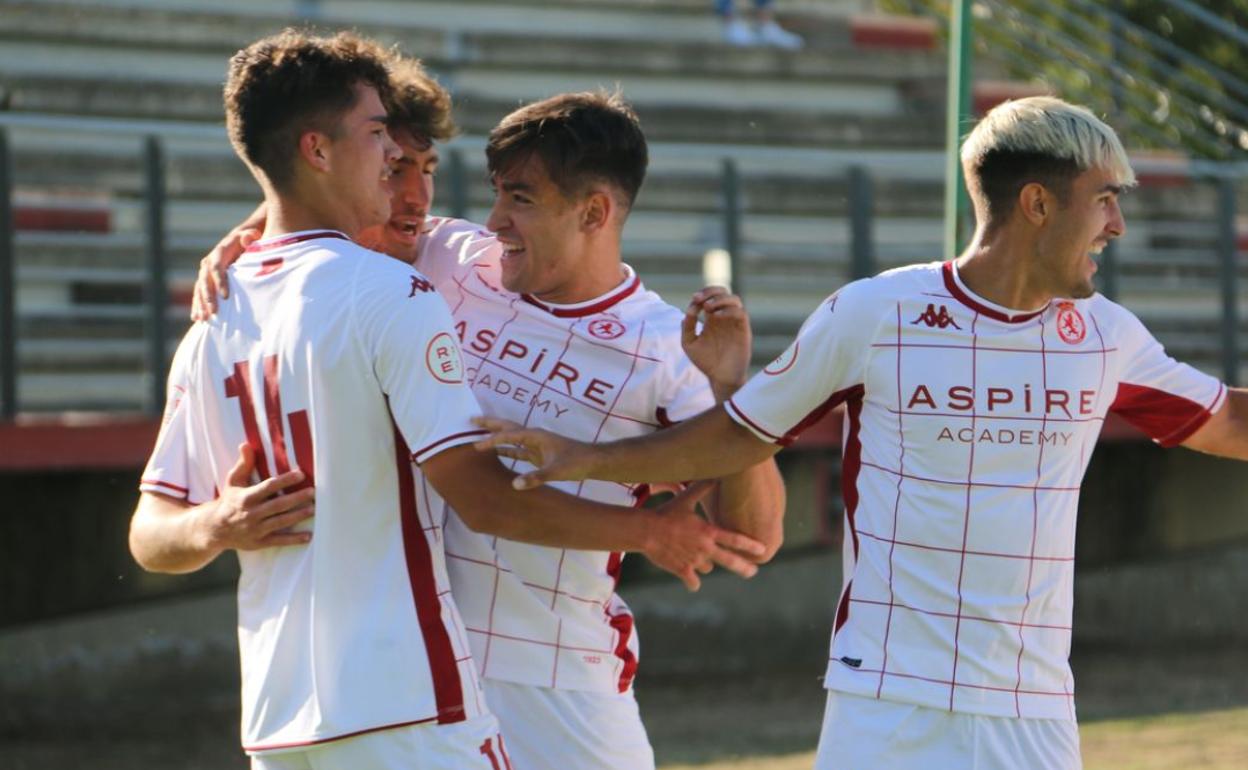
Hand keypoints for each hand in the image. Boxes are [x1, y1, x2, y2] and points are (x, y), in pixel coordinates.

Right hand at [190, 225, 260, 320]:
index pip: (217, 268)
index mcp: (218, 253)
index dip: (220, 282)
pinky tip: (196, 319)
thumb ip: (249, 237)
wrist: (237, 243)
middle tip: (214, 312)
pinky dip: (196, 306)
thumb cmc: (247, 242)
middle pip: (205, 282)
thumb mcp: (250, 236)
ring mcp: (204, 273)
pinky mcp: (204, 282)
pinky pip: (198, 295)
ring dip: (200, 305)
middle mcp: (208, 263)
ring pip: (199, 290)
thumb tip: (249, 237)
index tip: (226, 296)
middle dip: (209, 298)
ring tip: (203, 319)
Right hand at [199, 443, 314, 550]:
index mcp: (246, 497)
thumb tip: (246, 444)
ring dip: (297, 516)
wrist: (214, 529)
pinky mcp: (259, 543)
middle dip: (296, 498)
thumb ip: (243, 464)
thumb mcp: (233, 481)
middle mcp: (251, 514)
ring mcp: (255, 529)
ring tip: (313, 509)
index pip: (268, 487)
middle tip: (313, 492)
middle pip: (277, 505)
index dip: (285, 480)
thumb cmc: (229, 501)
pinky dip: (293, 539)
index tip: (300, 474)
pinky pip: (278, 541)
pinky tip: (308, 536)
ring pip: (280, 522)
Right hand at [472, 417, 596, 488]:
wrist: (592, 462)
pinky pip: (517, 450)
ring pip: (510, 437)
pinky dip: (505, 449)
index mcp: (535, 436)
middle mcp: (533, 437)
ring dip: (495, 436)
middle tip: (471, 420)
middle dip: (490, 424)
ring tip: (477, 434)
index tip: (476, 445)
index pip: (509, 436)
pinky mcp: (538, 454)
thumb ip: (536, 477)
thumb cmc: (576, 462)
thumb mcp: (556, 471)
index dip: (492, 440)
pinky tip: (496, 453)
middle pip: (507, 428)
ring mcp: (535, 445)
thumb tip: (515, 484)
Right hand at [646, 481, 766, 590]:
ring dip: (705, 565)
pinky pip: (693, 582)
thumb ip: (702, 489)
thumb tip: (714, 475)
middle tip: (753, 572)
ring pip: (707, 568)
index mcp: (709, 532)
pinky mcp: (682, 571)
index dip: (750, 545)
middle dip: (744, 567)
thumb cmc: (666, 513)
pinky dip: (693, 582)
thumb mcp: (685, 499)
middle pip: (730, 561)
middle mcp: (706, 548)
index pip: (735, 539)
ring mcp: (695, 561)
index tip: (763, 550)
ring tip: (696, 558)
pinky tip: (692, 582)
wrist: (646, 531)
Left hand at [682, 286, 750, 400]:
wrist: (720, 377)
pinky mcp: (743, 330)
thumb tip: (690, 309)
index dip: (702, 293)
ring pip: (734, 299)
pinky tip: (717, 317)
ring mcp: (734, 322)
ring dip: (720, 299)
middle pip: (723, 292)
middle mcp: (724, 317)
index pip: (710, 296)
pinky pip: (740, 313)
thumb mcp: (689, 343)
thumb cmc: (705, 361)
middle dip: (711, 291)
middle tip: (700, 300)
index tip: (694, 300)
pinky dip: (729, 310)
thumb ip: (687, 326)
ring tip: (708, 308)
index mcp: (711, 318)